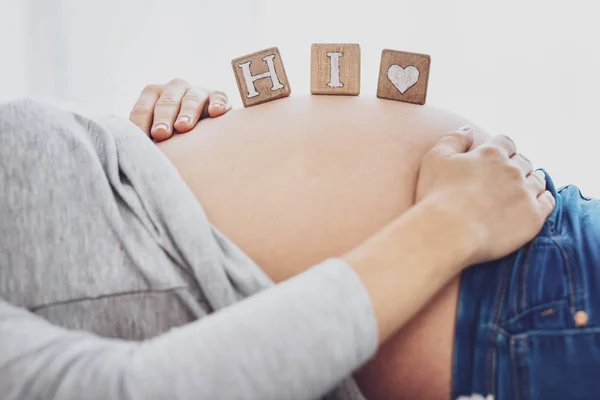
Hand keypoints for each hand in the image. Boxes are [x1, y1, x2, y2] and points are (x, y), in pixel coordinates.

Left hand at [129, 79, 230, 141]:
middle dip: (163, 117)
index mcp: (153, 94)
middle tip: (160, 133)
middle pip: (167, 102)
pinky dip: (218, 103)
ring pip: (192, 99)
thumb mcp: (155, 134)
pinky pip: (219, 97)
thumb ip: (145, 138)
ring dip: (187, 112)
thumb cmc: (171, 136)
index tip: (142, 137)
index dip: (141, 122)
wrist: (201, 132)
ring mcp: (197, 92)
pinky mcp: (217, 97)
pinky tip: (216, 112)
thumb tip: (135, 153)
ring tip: (183, 127)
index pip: (144, 107)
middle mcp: (174, 89)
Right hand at [415, 125, 554, 264]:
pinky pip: (548, 202)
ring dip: (531, 181)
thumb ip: (453, 139)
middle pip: (523, 161)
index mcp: (490, 153)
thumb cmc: (436, 196)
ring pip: (537, 180)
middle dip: (516, 166)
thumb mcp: (435, 159)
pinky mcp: (533, 216)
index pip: (505, 142)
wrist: (448, 232)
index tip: (496, 158)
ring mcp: (525, 192)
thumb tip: (469, 129)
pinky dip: (544, 199)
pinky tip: (535, 203)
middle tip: (505, 178)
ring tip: (521, 191)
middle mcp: (512, 169)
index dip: (501, 149)